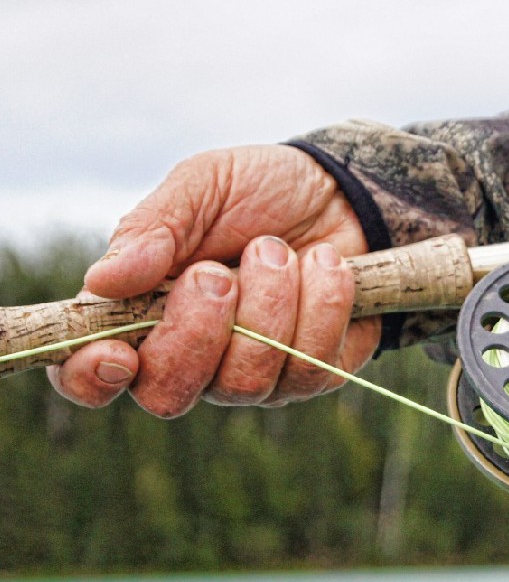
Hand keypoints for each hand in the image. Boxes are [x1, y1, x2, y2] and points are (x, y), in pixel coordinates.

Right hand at [47, 145, 380, 415]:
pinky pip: (312, 367)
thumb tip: (101, 281)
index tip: (116, 351)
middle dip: (196, 331)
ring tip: (278, 249)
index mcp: (141, 314)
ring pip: (246, 383)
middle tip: (218, 273)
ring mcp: (255, 375)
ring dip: (267, 305)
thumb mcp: (201, 186)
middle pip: (169, 394)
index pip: (93, 376)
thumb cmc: (258, 191)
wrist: (342, 192)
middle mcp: (194, 359)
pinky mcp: (314, 373)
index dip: (92, 378)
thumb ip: (153, 228)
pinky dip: (321, 304)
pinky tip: (324, 263)